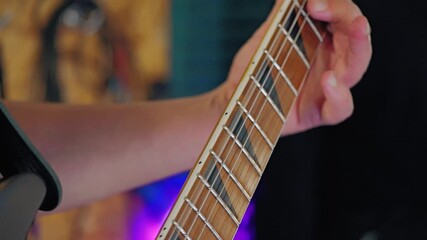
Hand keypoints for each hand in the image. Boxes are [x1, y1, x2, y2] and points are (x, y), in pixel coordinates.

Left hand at [216, 0, 371, 135]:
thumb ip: (282, 14)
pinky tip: (328, 79)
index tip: (312, 3)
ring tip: (357, 27)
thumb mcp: (267, 37)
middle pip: (355, 39)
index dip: (336, 6)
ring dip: (360, 46)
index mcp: (323, 41)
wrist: (238, 96)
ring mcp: (329, 89)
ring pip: (356, 68)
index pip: (342, 18)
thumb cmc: (257, 68)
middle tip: (333, 9)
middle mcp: (332, 62)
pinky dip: (340, 95)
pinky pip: (340, 108)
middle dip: (350, 18)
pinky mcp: (320, 112)